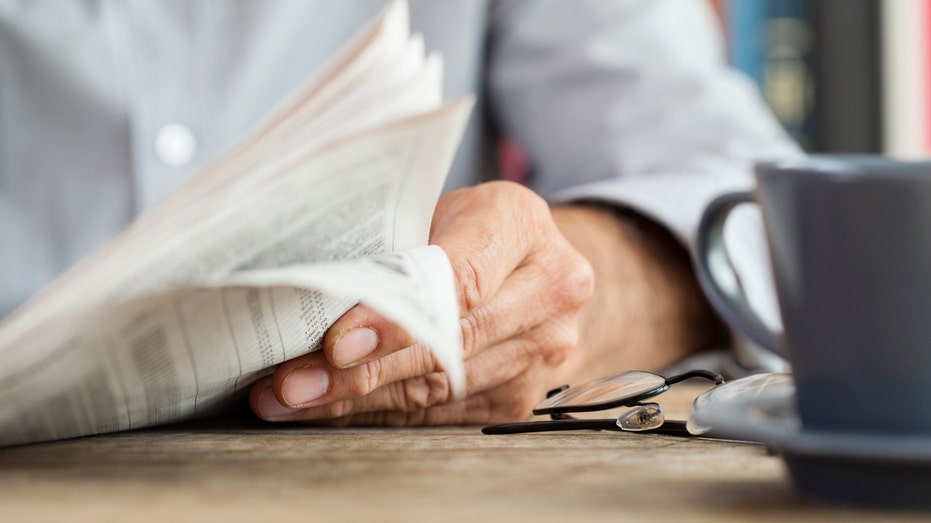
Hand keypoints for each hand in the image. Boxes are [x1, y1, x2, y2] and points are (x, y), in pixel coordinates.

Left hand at [249, 181, 594, 424]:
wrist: (536, 266)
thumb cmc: (467, 230)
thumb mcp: (435, 211)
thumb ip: (393, 251)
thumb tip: (309, 303)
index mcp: (521, 223)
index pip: (458, 281)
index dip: (395, 318)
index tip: (337, 343)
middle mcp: (550, 289)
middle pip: (450, 344)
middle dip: (362, 370)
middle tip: (292, 384)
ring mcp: (544, 350)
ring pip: (441, 388)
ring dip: (361, 398)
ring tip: (295, 399)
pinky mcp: (524, 397)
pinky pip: (443, 415)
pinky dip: (382, 414)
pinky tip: (334, 408)